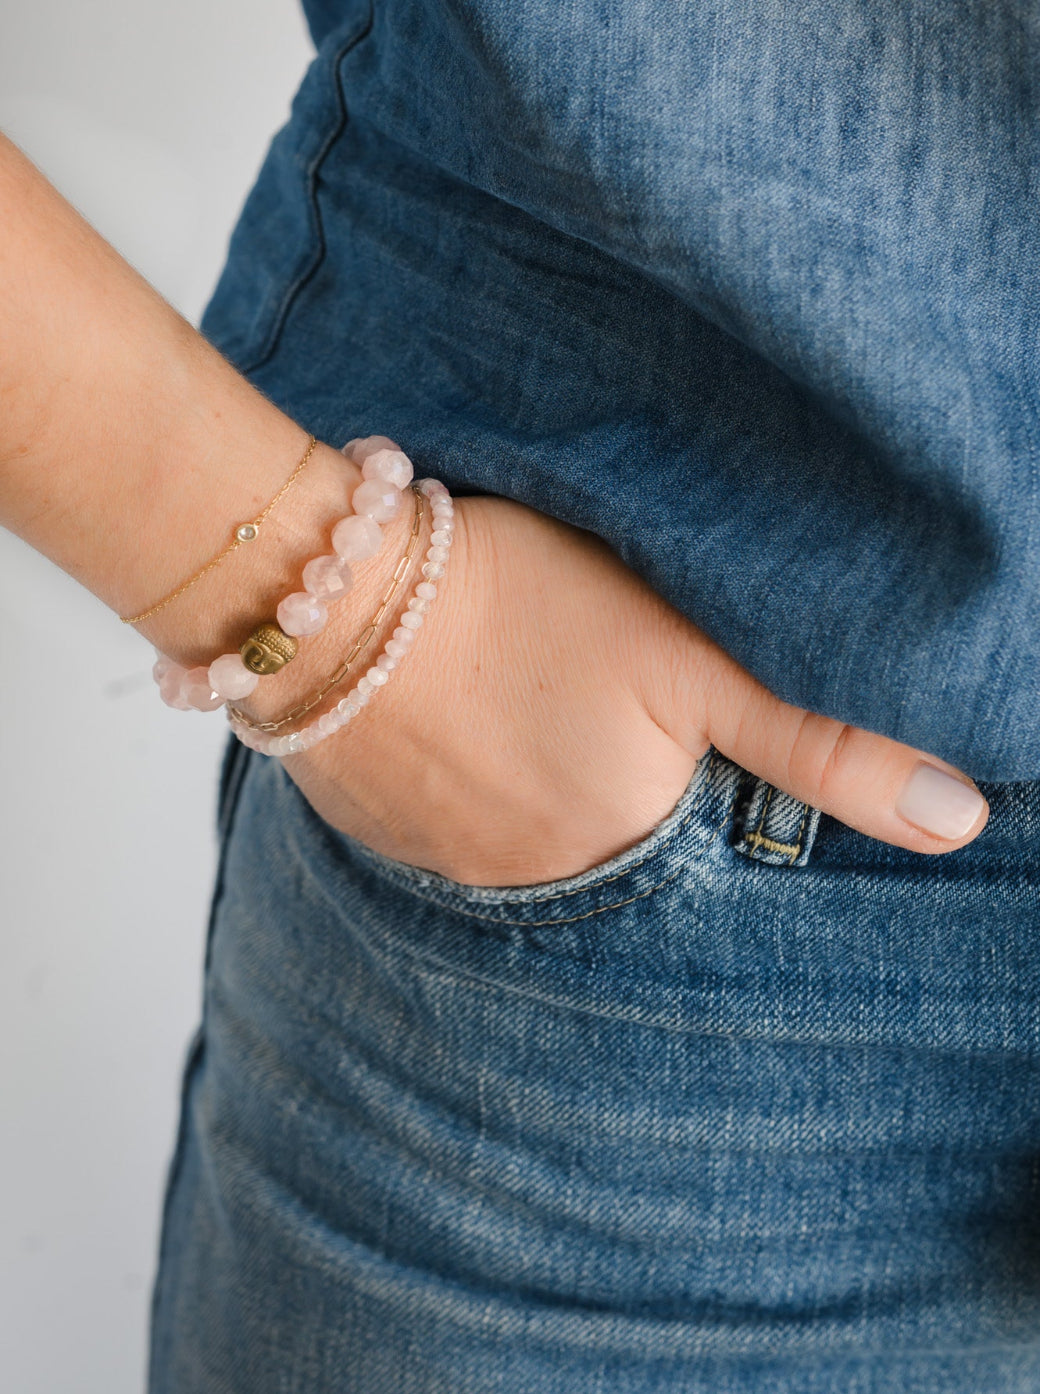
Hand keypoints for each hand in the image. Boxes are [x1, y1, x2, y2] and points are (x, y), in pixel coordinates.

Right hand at [273, 492, 987, 887]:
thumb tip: (963, 823)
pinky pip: (445, 825)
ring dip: (523, 770)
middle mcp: (542, 881)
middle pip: (603, 828)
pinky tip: (445, 708)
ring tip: (506, 687)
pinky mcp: (383, 837)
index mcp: (628, 837)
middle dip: (598, 761)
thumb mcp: (693, 663)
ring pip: (521, 826)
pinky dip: (456, 776)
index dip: (674, 741)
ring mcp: (452, 867)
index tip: (639, 689)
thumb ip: (821, 749)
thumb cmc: (525, 604)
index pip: (687, 815)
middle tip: (565, 677)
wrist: (334, 593)